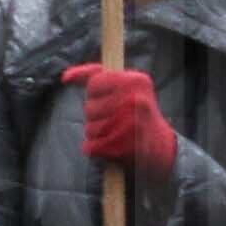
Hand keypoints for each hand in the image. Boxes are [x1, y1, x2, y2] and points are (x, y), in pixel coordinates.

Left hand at [69, 63, 176, 179]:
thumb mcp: (123, 85)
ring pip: (89, 129)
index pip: (94, 83)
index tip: (108, 99)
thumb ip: (94, 76)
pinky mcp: (126, 148)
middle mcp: (137, 101)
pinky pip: (92, 147)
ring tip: (113, 132)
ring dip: (95, 133)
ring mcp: (133, 125)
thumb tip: (65, 77)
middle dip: (95, 115)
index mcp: (136, 81)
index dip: (95, 93)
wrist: (159, 144)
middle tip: (114, 119)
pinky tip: (108, 146)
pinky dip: (94, 149)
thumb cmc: (135, 110)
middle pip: (89, 107)